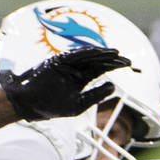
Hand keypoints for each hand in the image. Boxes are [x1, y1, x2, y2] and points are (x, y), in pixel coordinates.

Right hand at [0, 47, 129, 120]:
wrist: (30, 104)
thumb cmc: (52, 106)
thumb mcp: (79, 105)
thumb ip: (96, 96)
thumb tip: (114, 87)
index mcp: (80, 79)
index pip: (101, 69)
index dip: (114, 66)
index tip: (128, 64)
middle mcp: (75, 69)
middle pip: (97, 61)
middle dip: (112, 59)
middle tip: (127, 60)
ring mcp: (67, 64)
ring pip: (88, 56)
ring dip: (102, 54)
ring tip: (116, 54)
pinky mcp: (58, 61)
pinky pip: (74, 55)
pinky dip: (86, 52)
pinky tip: (99, 52)